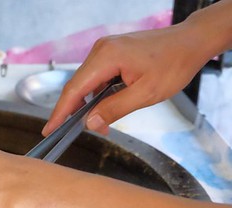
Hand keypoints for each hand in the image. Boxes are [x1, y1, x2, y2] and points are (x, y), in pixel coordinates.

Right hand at [43, 7, 225, 135]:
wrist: (191, 42)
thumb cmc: (174, 64)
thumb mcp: (146, 93)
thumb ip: (114, 108)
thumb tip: (90, 123)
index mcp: (107, 57)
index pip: (74, 89)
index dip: (59, 112)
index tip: (49, 130)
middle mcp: (101, 50)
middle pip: (77, 86)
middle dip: (75, 111)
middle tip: (77, 132)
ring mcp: (105, 49)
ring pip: (86, 82)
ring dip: (88, 103)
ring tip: (99, 123)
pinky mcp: (111, 52)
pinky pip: (96, 76)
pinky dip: (97, 94)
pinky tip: (105, 106)